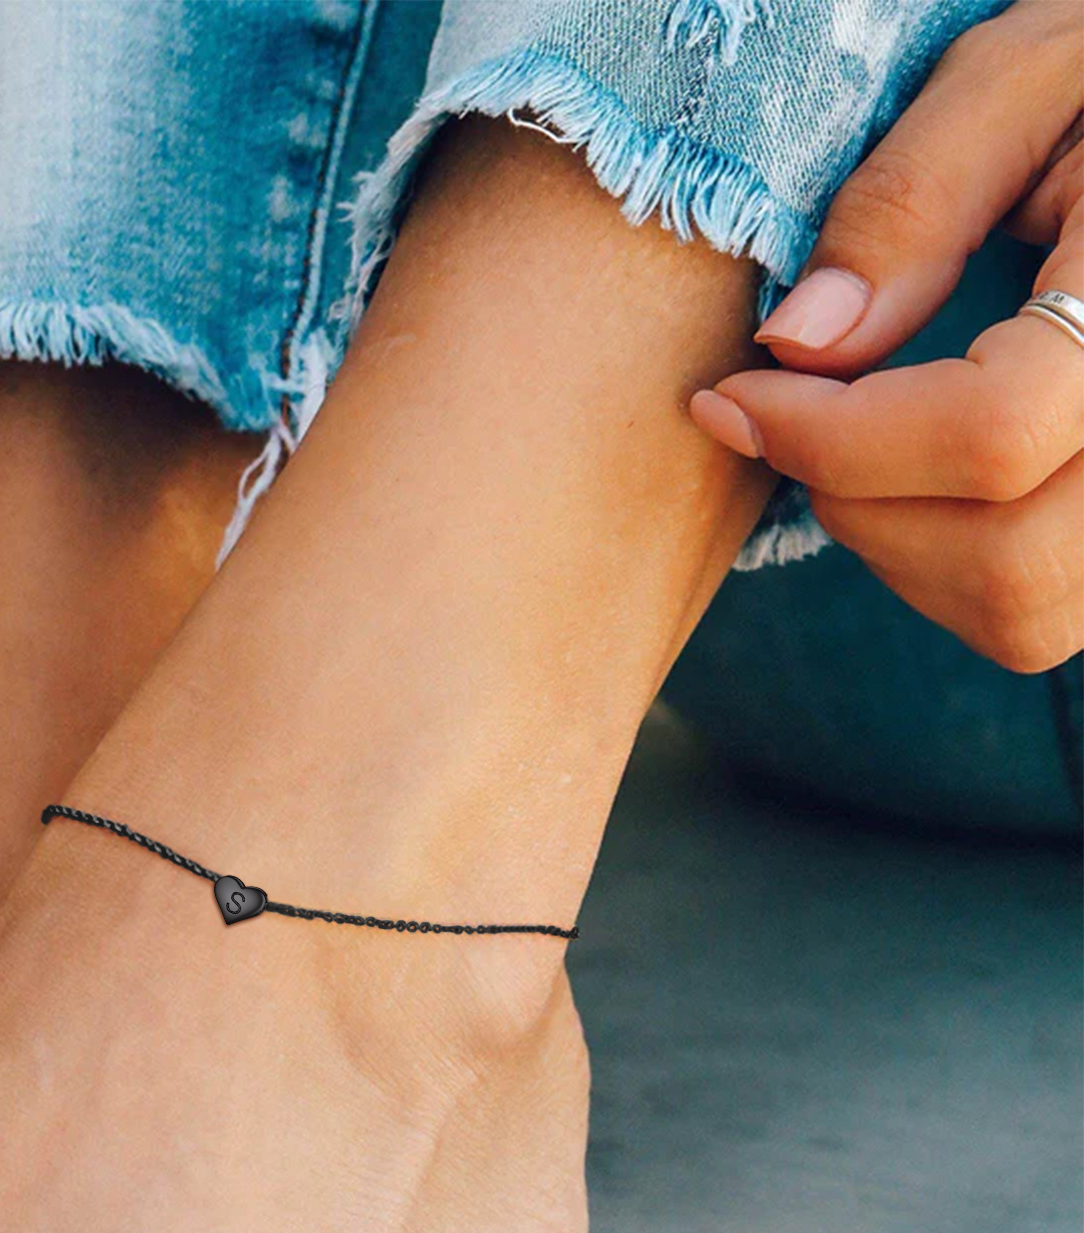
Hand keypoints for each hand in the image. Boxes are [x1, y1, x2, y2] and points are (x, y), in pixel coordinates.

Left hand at [690, 0, 1083, 673]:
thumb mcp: (1022, 81)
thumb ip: (913, 200)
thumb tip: (798, 343)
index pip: (991, 435)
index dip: (830, 438)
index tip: (731, 397)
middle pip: (1004, 558)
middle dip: (854, 500)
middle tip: (790, 420)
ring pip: (1020, 612)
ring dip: (894, 546)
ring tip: (857, 442)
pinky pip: (1035, 616)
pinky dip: (945, 566)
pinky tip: (915, 477)